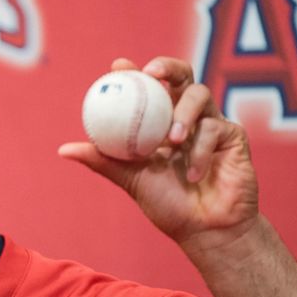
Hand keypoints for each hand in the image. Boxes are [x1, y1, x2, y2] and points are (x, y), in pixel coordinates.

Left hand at [59, 57, 259, 250]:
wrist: (205, 230)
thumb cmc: (168, 204)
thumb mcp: (131, 179)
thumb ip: (103, 160)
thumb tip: (64, 150)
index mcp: (161, 121)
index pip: (150, 87)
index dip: (135, 71)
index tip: (118, 66)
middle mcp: (187, 116)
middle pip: (182, 75)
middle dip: (167, 67)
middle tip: (151, 74)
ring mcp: (212, 123)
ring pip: (200, 96)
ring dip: (183, 114)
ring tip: (172, 140)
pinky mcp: (233, 136)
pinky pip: (214, 129)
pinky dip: (200, 152)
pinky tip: (193, 174)